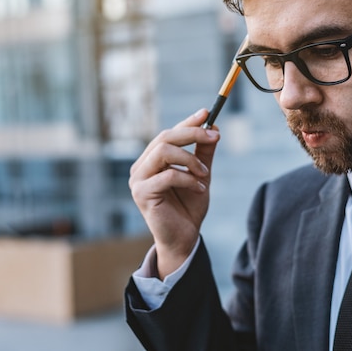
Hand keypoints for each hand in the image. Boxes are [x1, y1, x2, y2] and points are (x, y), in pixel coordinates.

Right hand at [128, 108, 219, 278]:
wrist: (184, 238)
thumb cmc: (189, 207)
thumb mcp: (201, 175)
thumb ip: (203, 153)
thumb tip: (213, 127)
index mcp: (152, 160)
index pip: (168, 134)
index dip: (187, 123)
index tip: (207, 113)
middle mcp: (141, 167)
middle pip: (163, 138)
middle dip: (191, 134)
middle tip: (214, 136)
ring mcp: (138, 180)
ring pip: (163, 152)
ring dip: (190, 159)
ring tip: (205, 173)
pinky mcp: (141, 194)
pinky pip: (167, 175)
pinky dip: (187, 178)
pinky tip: (199, 187)